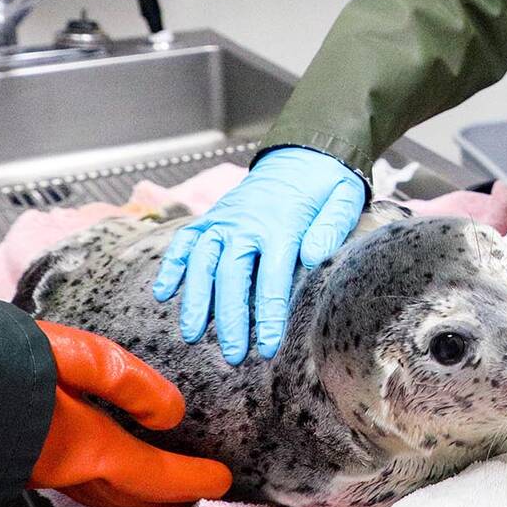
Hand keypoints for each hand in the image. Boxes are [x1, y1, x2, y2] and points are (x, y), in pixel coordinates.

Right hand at [29, 321, 233, 506]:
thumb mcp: (75, 356)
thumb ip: (128, 383)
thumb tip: (171, 414)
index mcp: (85, 447)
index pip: (154, 475)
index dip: (192, 481)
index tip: (221, 480)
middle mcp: (64, 472)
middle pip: (130, 498)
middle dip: (169, 499)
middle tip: (200, 495)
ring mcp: (39, 475)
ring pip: (102, 499)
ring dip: (138, 498)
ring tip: (162, 491)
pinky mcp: (21, 466)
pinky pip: (79, 490)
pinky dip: (108, 489)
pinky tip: (107, 473)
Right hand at [153, 146, 364, 363]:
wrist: (302, 152)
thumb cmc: (326, 185)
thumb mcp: (343, 199)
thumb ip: (331, 227)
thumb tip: (313, 258)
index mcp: (282, 225)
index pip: (272, 278)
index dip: (269, 316)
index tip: (268, 347)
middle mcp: (246, 223)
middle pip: (231, 275)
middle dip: (229, 318)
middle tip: (232, 354)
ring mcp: (225, 218)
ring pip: (202, 261)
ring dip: (195, 299)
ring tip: (191, 334)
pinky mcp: (212, 216)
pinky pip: (186, 240)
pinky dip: (172, 264)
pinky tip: (163, 293)